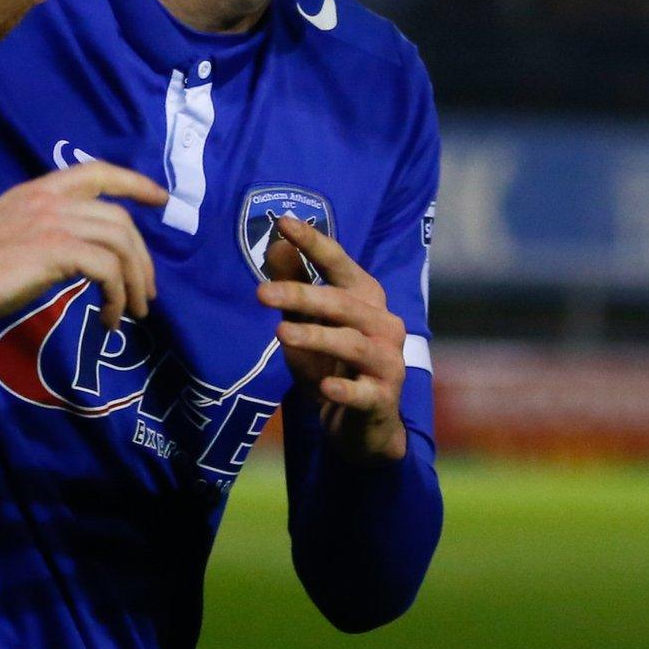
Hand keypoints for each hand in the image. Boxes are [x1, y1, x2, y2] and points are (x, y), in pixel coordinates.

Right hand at [0, 162, 167, 350]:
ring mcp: (52, 222)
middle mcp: (49, 199)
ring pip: (121, 243)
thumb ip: (40, 233)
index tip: (161, 199)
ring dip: (135, 282)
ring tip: (132, 313)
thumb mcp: (7, 235)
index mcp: (37, 190)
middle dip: (142, 258)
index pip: (97, 172)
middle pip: (120, 218)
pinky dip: (116, 298)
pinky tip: (107, 321)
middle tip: (146, 294)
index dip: (135, 183)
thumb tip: (71, 257)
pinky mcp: (55, 250)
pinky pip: (107, 270)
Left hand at [255, 215, 408, 462]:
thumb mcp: (306, 323)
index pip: (339, 263)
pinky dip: (345, 388)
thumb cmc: (332, 364)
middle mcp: (383, 324)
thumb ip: (294, 286)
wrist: (361, 426)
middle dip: (302, 294)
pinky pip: (363, 392)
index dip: (314, 243)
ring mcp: (388, 362)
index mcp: (365, 298)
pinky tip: (326, 386)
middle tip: (260, 293)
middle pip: (342, 303)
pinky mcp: (383, 398)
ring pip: (352, 343)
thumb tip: (276, 242)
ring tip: (282, 333)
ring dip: (317, 337)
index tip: (283, 222)